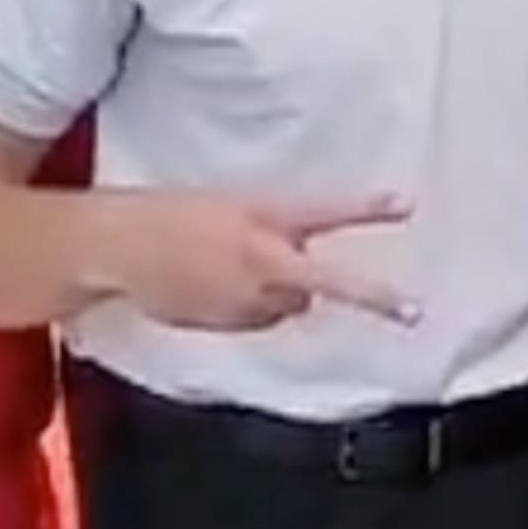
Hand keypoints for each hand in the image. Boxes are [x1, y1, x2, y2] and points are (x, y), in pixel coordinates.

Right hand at [92, 189, 418, 331]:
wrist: (114, 248)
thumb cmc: (169, 215)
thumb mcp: (227, 205)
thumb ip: (273, 230)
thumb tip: (302, 275)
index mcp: (260, 215)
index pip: (323, 210)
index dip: (365, 208)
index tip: (405, 205)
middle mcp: (261, 259)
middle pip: (321, 283)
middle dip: (334, 286)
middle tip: (413, 313)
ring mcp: (245, 297)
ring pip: (289, 305)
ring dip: (277, 293)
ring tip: (226, 268)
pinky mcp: (228, 323)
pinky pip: (257, 319)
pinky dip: (247, 308)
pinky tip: (210, 287)